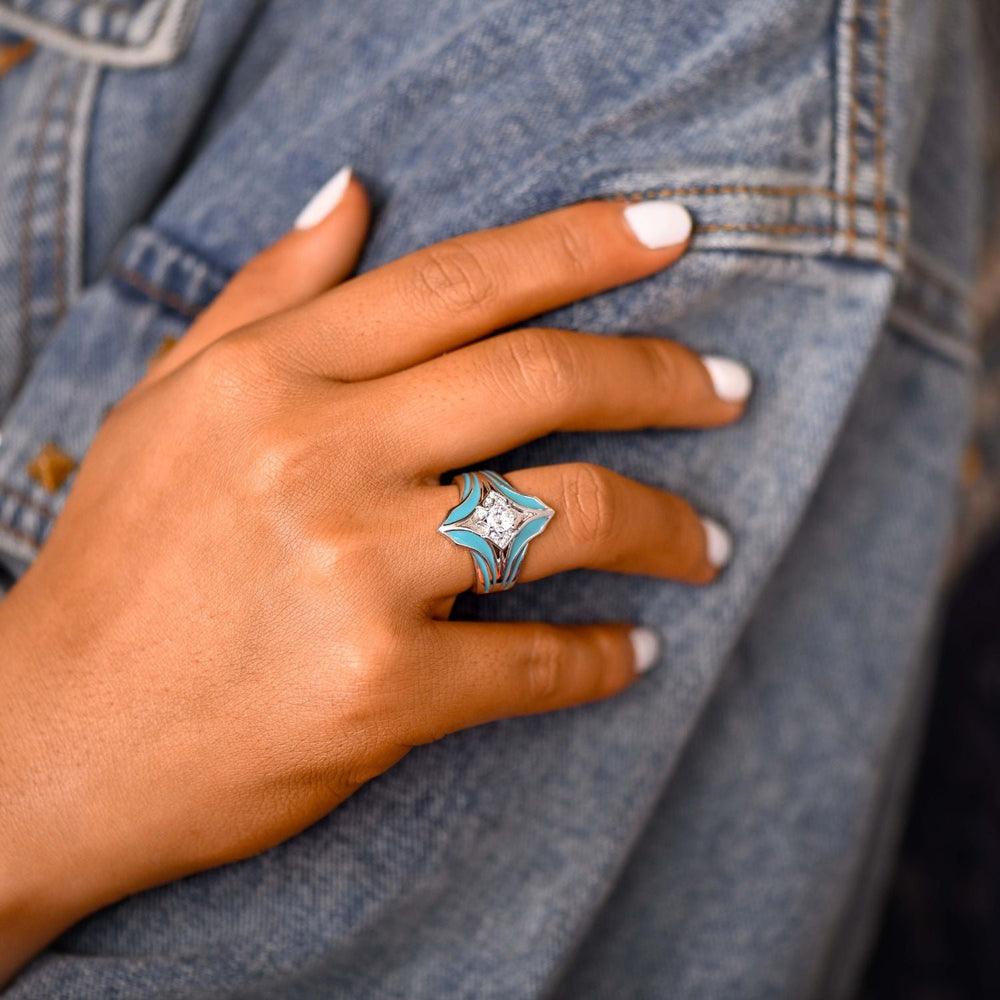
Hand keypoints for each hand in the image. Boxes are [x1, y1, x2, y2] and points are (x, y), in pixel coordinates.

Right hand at [0, 169, 750, 974]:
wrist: (50, 742)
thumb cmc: (117, 568)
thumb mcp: (169, 405)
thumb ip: (268, 293)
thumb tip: (353, 192)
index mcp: (271, 376)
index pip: (462, 281)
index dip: (583, 245)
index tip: (673, 233)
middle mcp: (317, 454)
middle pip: (543, 379)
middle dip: (663, 377)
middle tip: (729, 391)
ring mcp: (352, 572)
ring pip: (571, 516)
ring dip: (669, 528)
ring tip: (709, 545)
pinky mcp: (379, 691)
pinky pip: (537, 662)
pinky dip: (605, 660)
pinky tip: (634, 653)